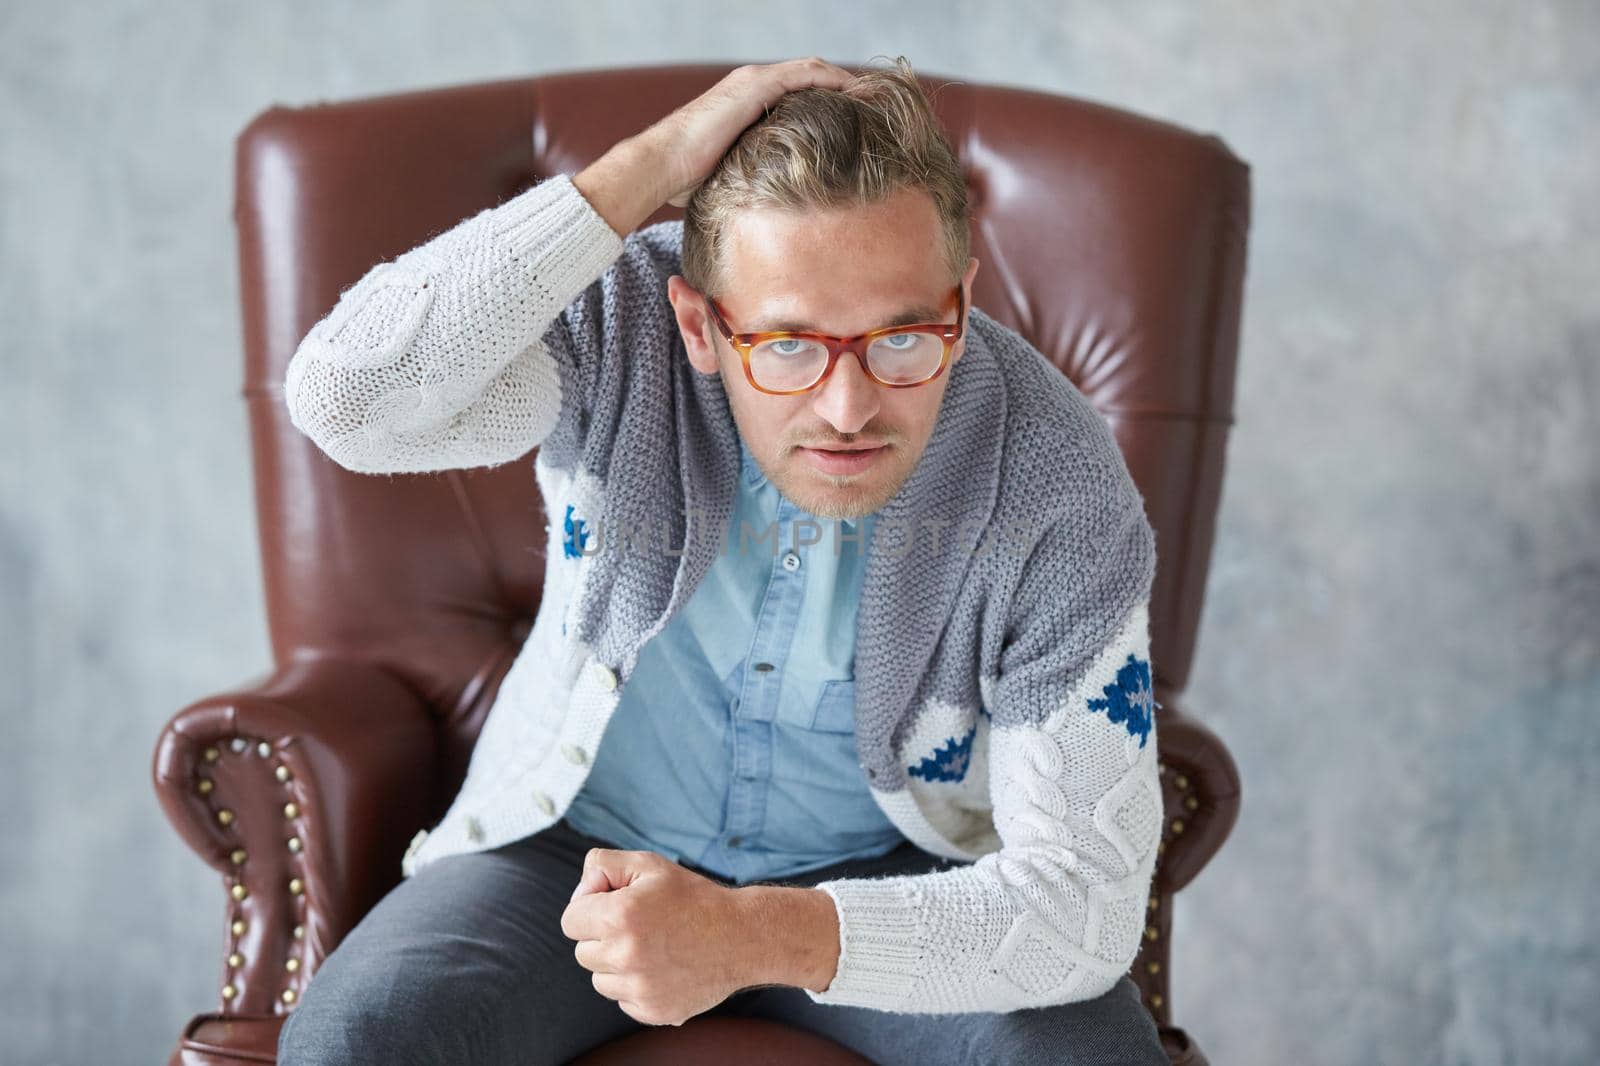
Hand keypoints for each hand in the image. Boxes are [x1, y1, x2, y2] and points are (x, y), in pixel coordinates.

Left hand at [560, 847, 755, 1025]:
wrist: (741, 936)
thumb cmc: (692, 897)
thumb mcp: (649, 864)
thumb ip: (603, 865)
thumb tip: (582, 891)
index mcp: (618, 916)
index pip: (570, 921)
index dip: (589, 909)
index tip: (614, 906)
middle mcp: (625, 955)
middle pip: (582, 952)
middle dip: (602, 937)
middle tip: (638, 926)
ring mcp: (639, 988)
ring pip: (600, 980)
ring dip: (617, 965)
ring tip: (652, 947)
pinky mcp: (653, 1011)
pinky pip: (623, 1001)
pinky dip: (636, 987)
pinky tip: (663, 967)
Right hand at [638, 57, 856, 206]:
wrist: (661, 165)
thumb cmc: (685, 179)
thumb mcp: (729, 175)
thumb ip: (751, 176)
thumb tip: (768, 207)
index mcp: (747, 103)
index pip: (796, 92)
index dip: (827, 99)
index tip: (855, 118)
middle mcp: (752, 85)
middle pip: (809, 76)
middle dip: (843, 87)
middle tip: (873, 105)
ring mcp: (753, 82)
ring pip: (811, 70)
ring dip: (845, 80)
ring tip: (873, 96)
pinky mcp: (754, 86)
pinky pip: (805, 74)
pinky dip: (833, 79)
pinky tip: (856, 92)